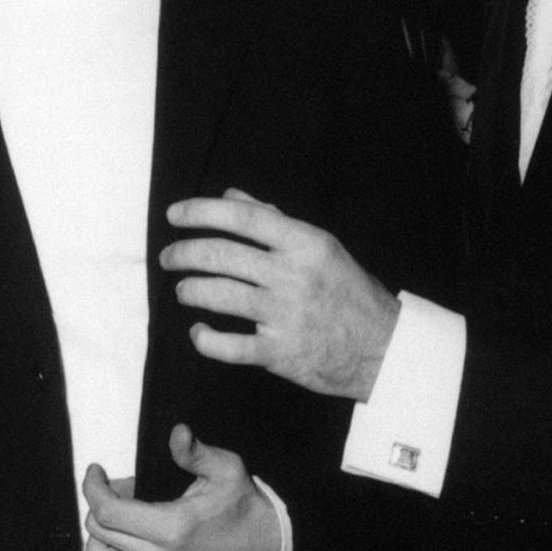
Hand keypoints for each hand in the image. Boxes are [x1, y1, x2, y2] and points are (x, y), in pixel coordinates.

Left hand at [81, 425, 282, 550]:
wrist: (261, 545)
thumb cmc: (240, 503)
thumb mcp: (226, 468)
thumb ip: (196, 452)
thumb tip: (178, 432)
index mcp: (173, 526)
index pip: (108, 511)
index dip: (93, 487)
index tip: (96, 472)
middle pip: (99, 532)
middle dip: (100, 503)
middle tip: (120, 491)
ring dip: (96, 538)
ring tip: (116, 522)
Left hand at [162, 188, 399, 400]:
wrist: (382, 346)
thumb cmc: (349, 292)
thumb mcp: (321, 247)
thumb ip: (274, 221)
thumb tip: (231, 198)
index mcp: (305, 244)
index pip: (243, 218)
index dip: (201, 212)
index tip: (175, 213)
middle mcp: (293, 276)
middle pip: (222, 255)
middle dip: (184, 253)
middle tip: (169, 256)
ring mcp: (285, 315)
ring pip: (219, 296)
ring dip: (190, 290)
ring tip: (183, 289)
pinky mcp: (279, 353)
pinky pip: (228, 346)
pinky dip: (205, 339)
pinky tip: (199, 332)